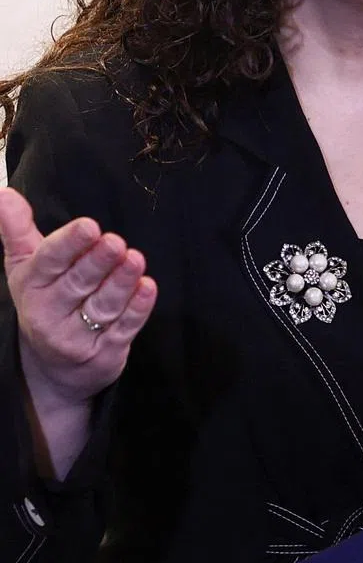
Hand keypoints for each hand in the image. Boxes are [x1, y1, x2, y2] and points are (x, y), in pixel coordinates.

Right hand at [0, 187, 155, 412]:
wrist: (53, 369)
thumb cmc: (45, 300)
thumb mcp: (25, 267)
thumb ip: (18, 230)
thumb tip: (4, 193)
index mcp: (31, 285)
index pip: (49, 262)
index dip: (70, 244)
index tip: (90, 226)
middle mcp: (50, 312)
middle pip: (78, 283)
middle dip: (97, 262)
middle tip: (116, 242)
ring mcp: (78, 336)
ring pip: (103, 305)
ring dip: (121, 283)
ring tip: (135, 260)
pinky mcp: (106, 352)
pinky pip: (123, 328)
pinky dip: (137, 308)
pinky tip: (148, 288)